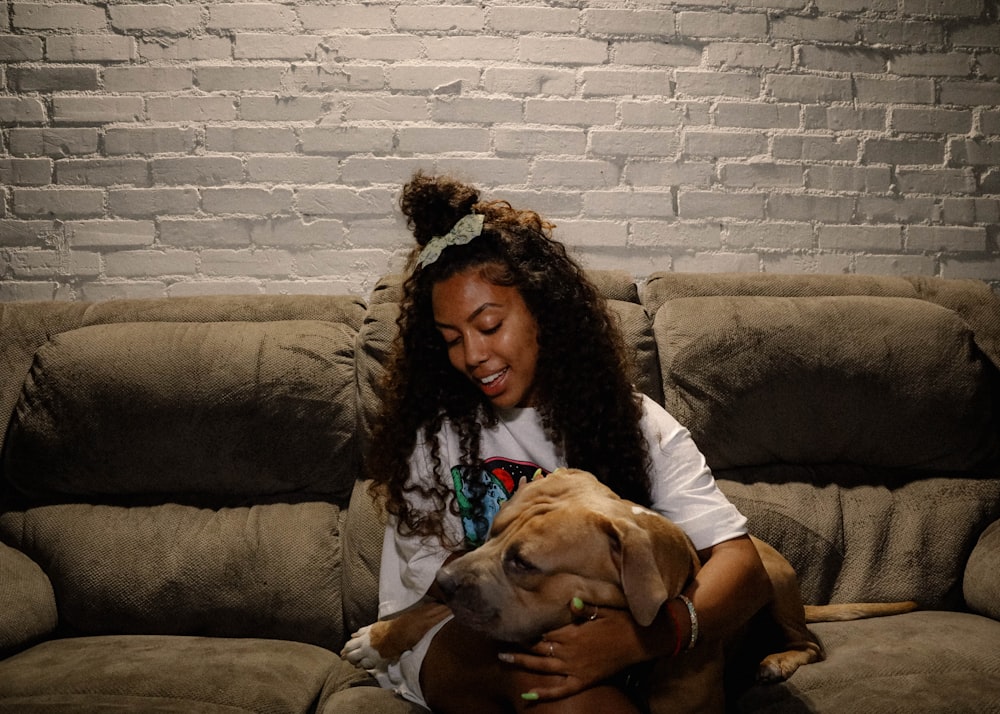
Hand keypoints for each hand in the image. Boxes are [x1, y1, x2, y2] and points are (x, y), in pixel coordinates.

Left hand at [497, 599, 642, 700]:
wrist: (641, 642)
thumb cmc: (622, 622)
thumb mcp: (604, 609)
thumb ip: (585, 607)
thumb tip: (570, 601)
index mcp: (573, 632)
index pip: (544, 631)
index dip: (528, 629)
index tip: (512, 625)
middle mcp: (570, 650)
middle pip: (538, 648)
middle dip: (519, 645)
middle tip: (499, 643)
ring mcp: (575, 668)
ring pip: (543, 667)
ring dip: (522, 662)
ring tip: (503, 658)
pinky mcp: (583, 681)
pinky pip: (560, 690)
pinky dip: (544, 694)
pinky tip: (528, 696)